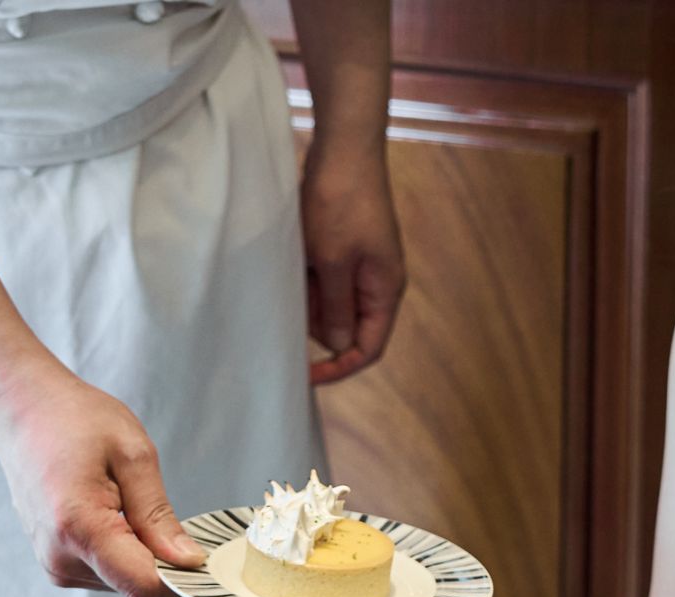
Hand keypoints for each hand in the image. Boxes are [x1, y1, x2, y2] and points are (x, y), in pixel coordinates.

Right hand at [0, 367, 206, 596]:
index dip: (185, 583)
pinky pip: (107, 571)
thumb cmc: (73, 418)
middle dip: (167, 565)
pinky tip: (118, 514)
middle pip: (136, 585)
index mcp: (79, 528)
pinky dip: (125, 552)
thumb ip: (159, 516)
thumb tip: (188, 562)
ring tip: (131, 504)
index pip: (145, 584)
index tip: (216, 571)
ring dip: (144, 556)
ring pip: (123, 581)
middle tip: (181, 525)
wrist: (20, 408)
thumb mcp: (132, 454)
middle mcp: (60, 557)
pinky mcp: (56, 563)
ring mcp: (54, 564)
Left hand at [301, 143, 404, 385]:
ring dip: (309, 300)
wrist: (345, 144)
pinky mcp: (345, 249)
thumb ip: (335, 308)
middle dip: (318, 327)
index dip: (339, 367)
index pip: (368, 348)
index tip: (306, 374)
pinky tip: (293, 263)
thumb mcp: (333, 261)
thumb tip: (337, 346)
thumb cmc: (342, 201)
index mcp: (384, 291)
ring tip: (293, 276)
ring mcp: (361, 265)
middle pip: (349, 329)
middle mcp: (377, 283)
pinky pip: (325, 280)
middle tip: (289, 308)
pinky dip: (307, 280)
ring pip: (332, 305)